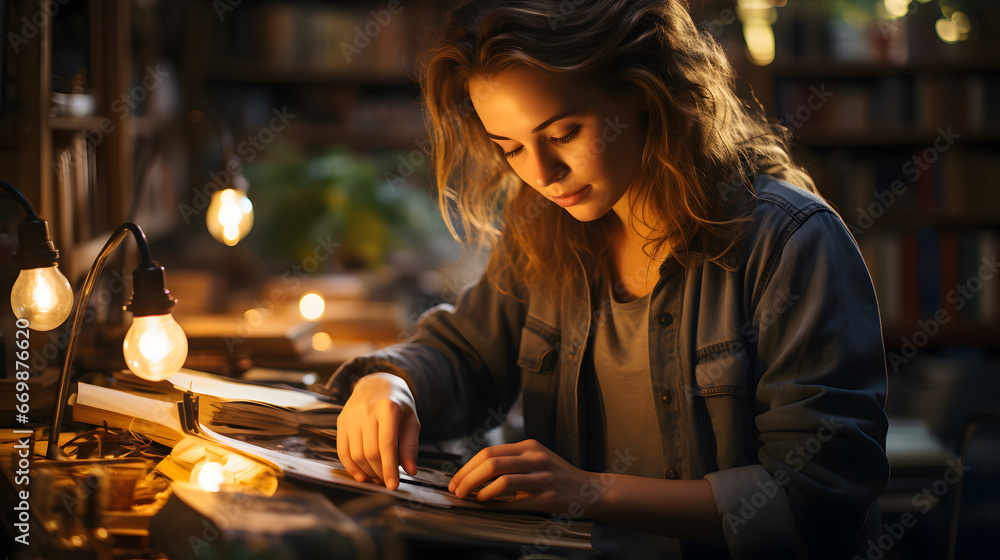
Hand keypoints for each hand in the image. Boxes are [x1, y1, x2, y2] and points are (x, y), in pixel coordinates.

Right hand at [336, 372, 419, 489]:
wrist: (376, 383)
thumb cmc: (398, 404)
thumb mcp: (411, 420)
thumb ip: (411, 445)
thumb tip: (411, 470)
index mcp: (388, 408)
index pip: (387, 445)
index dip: (390, 468)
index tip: (393, 486)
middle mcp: (366, 411)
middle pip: (370, 452)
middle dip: (379, 473)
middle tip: (387, 482)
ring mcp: (351, 416)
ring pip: (356, 454)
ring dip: (366, 472)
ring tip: (377, 478)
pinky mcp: (341, 422)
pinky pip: (342, 450)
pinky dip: (351, 467)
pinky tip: (361, 475)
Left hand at [448, 439, 592, 513]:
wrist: (590, 490)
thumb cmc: (557, 476)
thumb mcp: (536, 459)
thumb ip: (511, 462)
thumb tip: (475, 474)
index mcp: (529, 446)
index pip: (489, 452)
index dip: (467, 467)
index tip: (456, 480)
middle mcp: (535, 458)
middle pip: (491, 463)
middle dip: (468, 478)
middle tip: (457, 491)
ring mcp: (542, 477)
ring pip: (502, 479)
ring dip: (480, 491)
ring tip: (473, 499)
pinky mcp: (548, 496)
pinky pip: (516, 500)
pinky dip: (498, 505)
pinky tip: (490, 507)